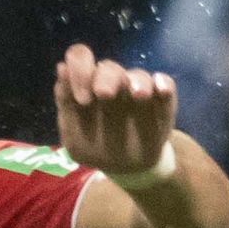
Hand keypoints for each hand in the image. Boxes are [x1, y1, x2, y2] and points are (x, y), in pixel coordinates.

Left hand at [54, 44, 177, 176]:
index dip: (79, 69)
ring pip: (138, 76)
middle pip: (109, 68)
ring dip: (138, 81)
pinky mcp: (161, 103)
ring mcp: (137, 91)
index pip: (81, 59)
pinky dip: (165, 85)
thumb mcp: (74, 132)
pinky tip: (162, 89)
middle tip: (103, 95)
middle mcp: (112, 83)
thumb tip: (62, 68)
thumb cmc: (94, 145)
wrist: (124, 168)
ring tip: (138, 94)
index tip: (82, 98)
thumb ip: (65, 102)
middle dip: (105, 78)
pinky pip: (166, 87)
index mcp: (87, 85)